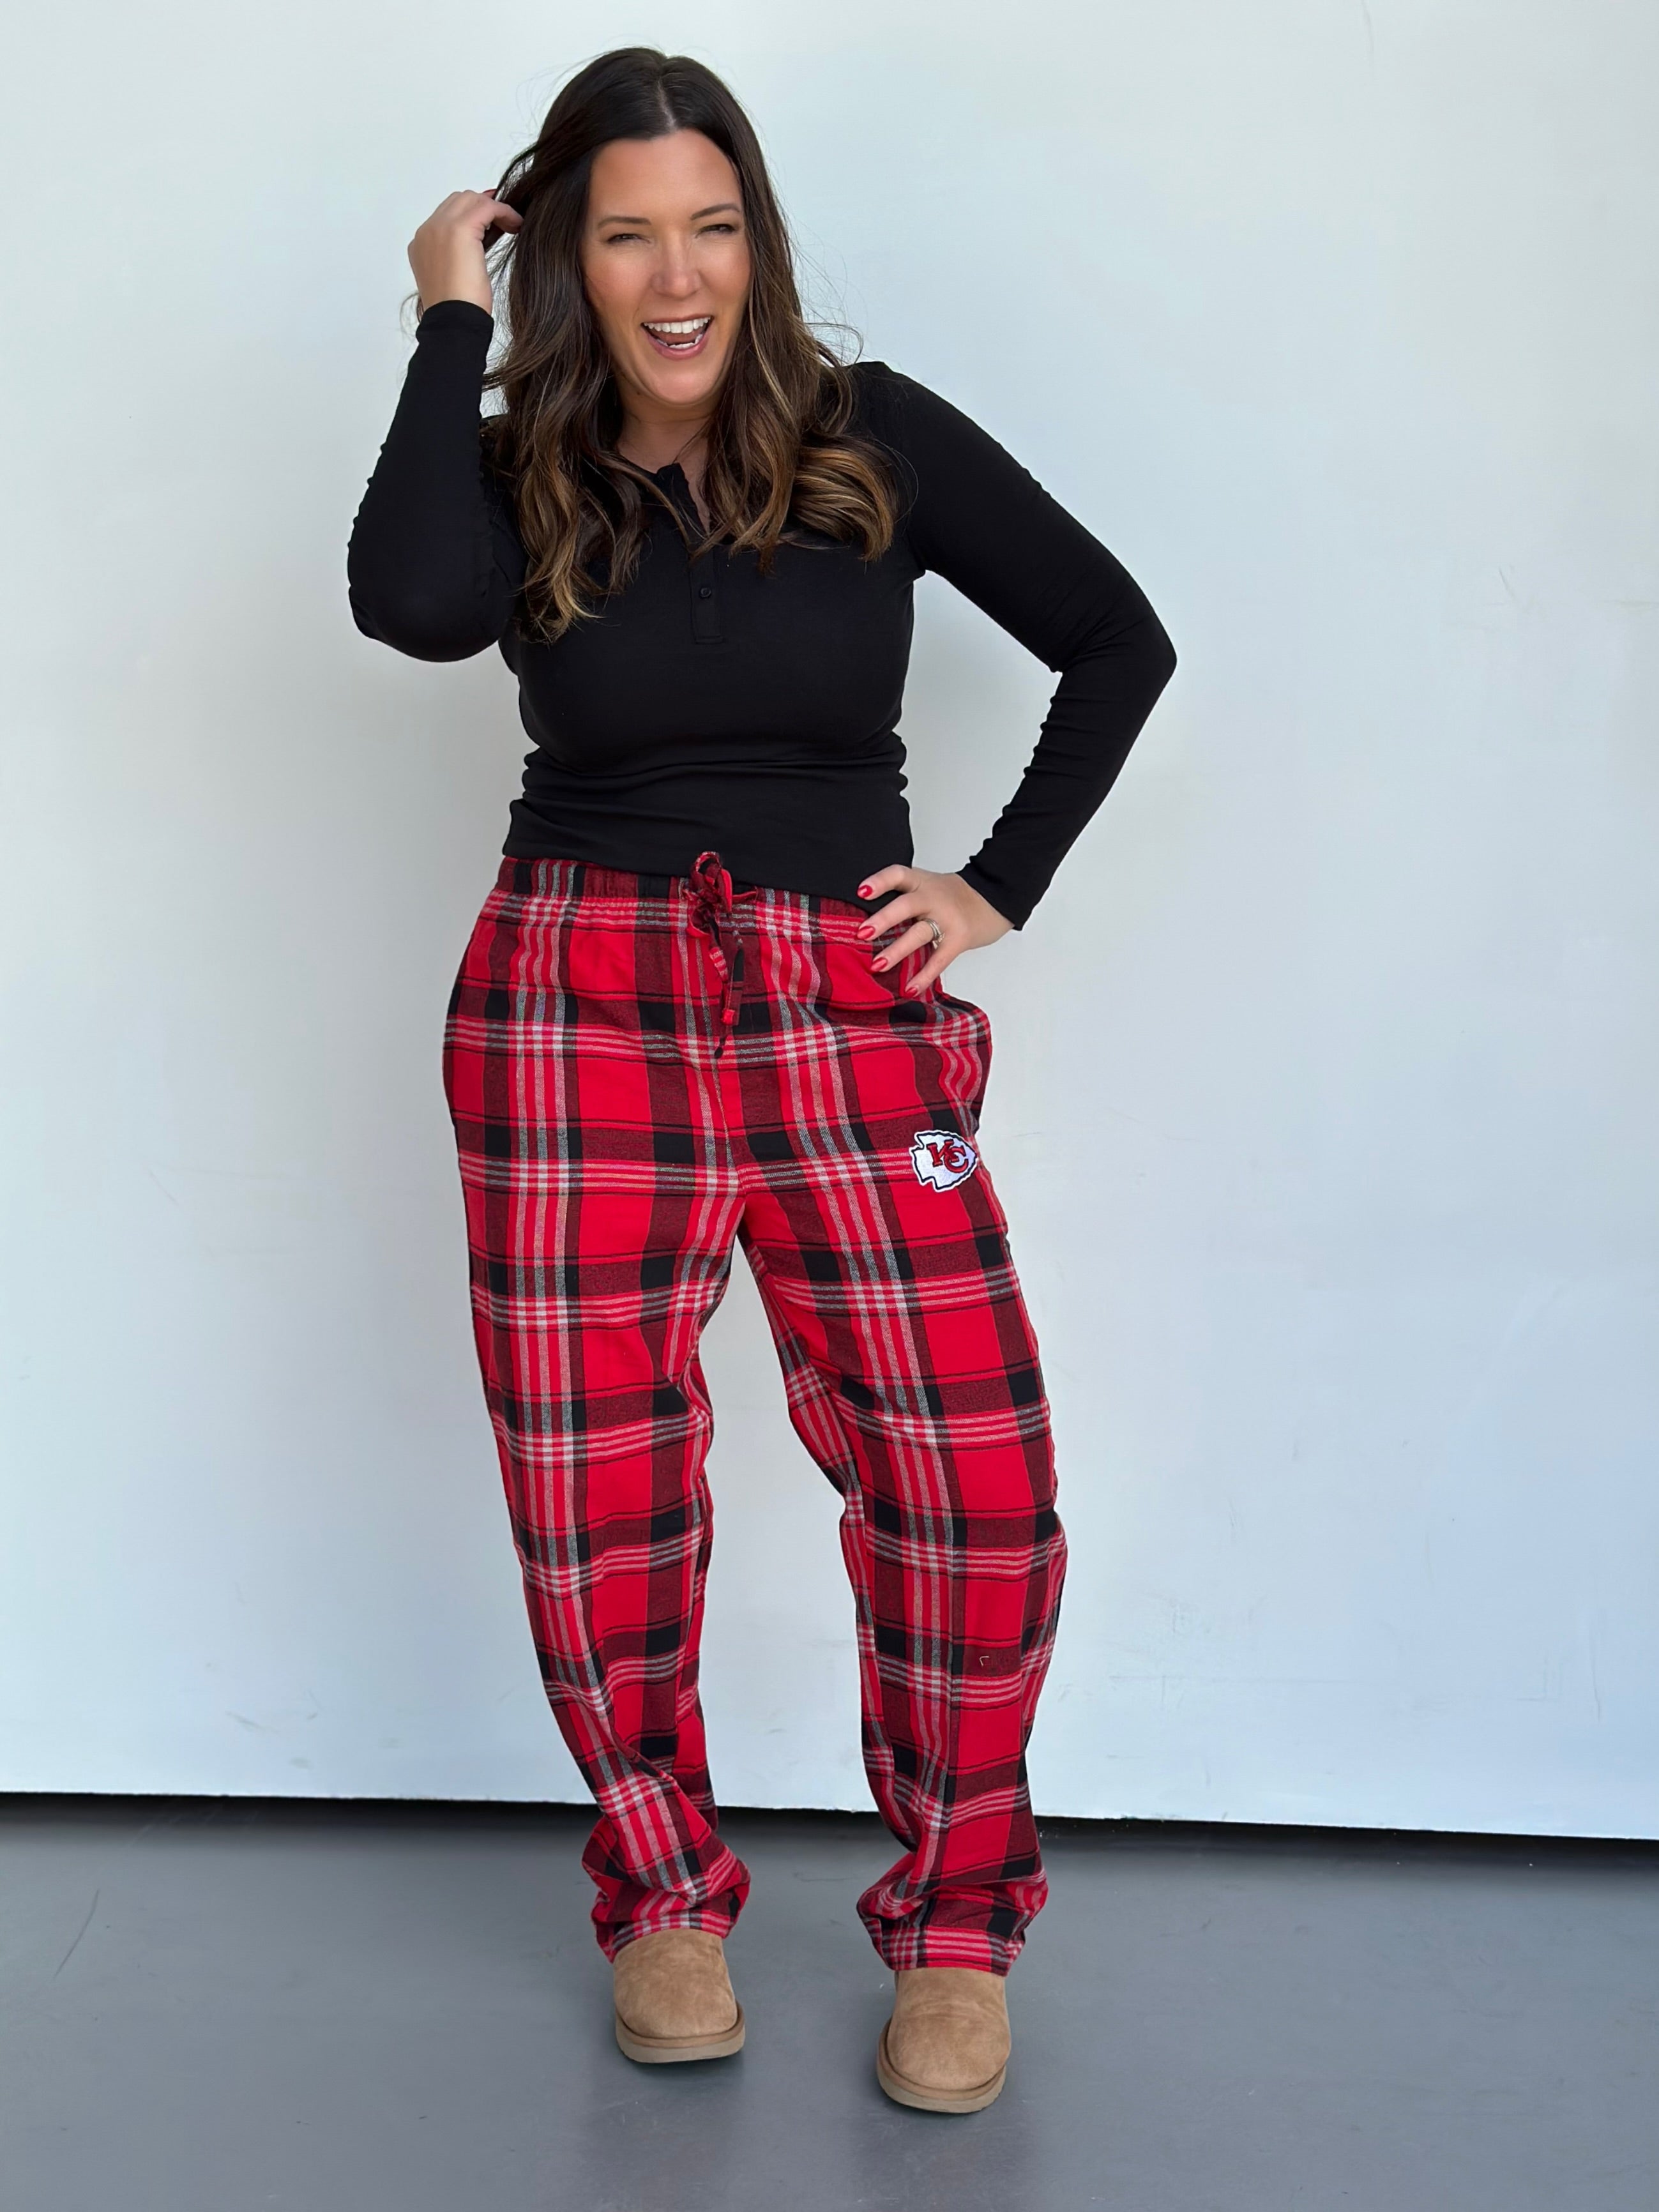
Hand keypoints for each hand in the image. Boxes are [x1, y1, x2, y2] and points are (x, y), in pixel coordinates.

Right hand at [408, 188, 521, 316]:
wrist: (453, 323)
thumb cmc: (457, 312)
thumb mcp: (453, 280)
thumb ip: (457, 258)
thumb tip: (476, 247)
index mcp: (421, 245)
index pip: (447, 215)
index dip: (472, 215)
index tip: (493, 223)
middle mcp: (427, 232)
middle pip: (458, 201)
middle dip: (482, 207)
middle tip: (504, 222)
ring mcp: (439, 228)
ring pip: (470, 199)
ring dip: (493, 208)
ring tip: (512, 224)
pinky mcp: (458, 229)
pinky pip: (486, 206)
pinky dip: (503, 211)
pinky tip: (515, 224)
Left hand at [856, 865, 1013, 994]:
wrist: (996, 897)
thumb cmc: (955, 896)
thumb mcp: (930, 886)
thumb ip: (906, 898)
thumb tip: (869, 924)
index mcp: (922, 882)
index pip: (898, 874)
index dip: (879, 881)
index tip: (861, 891)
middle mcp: (933, 897)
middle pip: (906, 905)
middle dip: (883, 919)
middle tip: (862, 933)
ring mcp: (947, 918)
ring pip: (919, 933)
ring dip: (896, 950)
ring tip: (877, 965)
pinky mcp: (959, 939)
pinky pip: (939, 959)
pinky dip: (924, 975)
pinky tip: (909, 988)